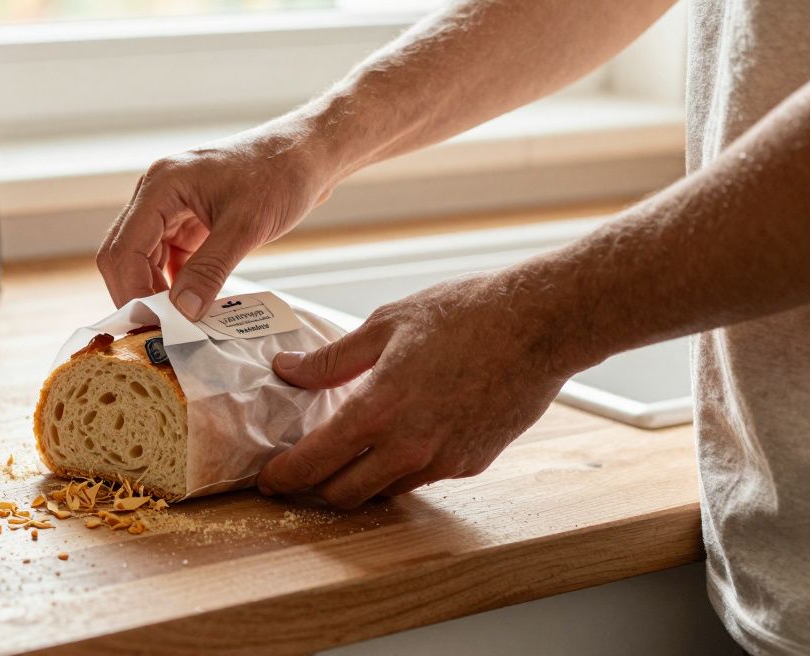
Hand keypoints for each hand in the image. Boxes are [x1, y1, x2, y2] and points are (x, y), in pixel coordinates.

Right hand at [96, 122, 335, 318]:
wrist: (306, 154)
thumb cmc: (280, 175)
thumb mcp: (246, 227)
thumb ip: (210, 270)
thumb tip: (182, 313)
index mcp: (161, 186)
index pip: (123, 249)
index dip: (132, 291)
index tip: (154, 327)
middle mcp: (156, 194)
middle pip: (124, 255)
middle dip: (138, 294)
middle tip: (162, 332)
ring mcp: (169, 207)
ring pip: (142, 259)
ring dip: (156, 291)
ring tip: (178, 324)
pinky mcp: (186, 220)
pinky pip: (167, 258)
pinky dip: (174, 283)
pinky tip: (192, 306)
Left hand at [257, 271, 577, 507]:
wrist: (540, 324)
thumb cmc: (464, 315)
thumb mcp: (385, 325)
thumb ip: (332, 359)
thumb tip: (287, 370)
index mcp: (378, 410)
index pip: (315, 464)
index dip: (285, 477)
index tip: (269, 478)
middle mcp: (409, 447)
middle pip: (345, 494)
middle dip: (316, 487)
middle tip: (302, 470)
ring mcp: (444, 460)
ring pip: (384, 491)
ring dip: (359, 482)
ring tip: (348, 454)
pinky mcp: (473, 463)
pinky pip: (422, 477)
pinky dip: (400, 469)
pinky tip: (398, 440)